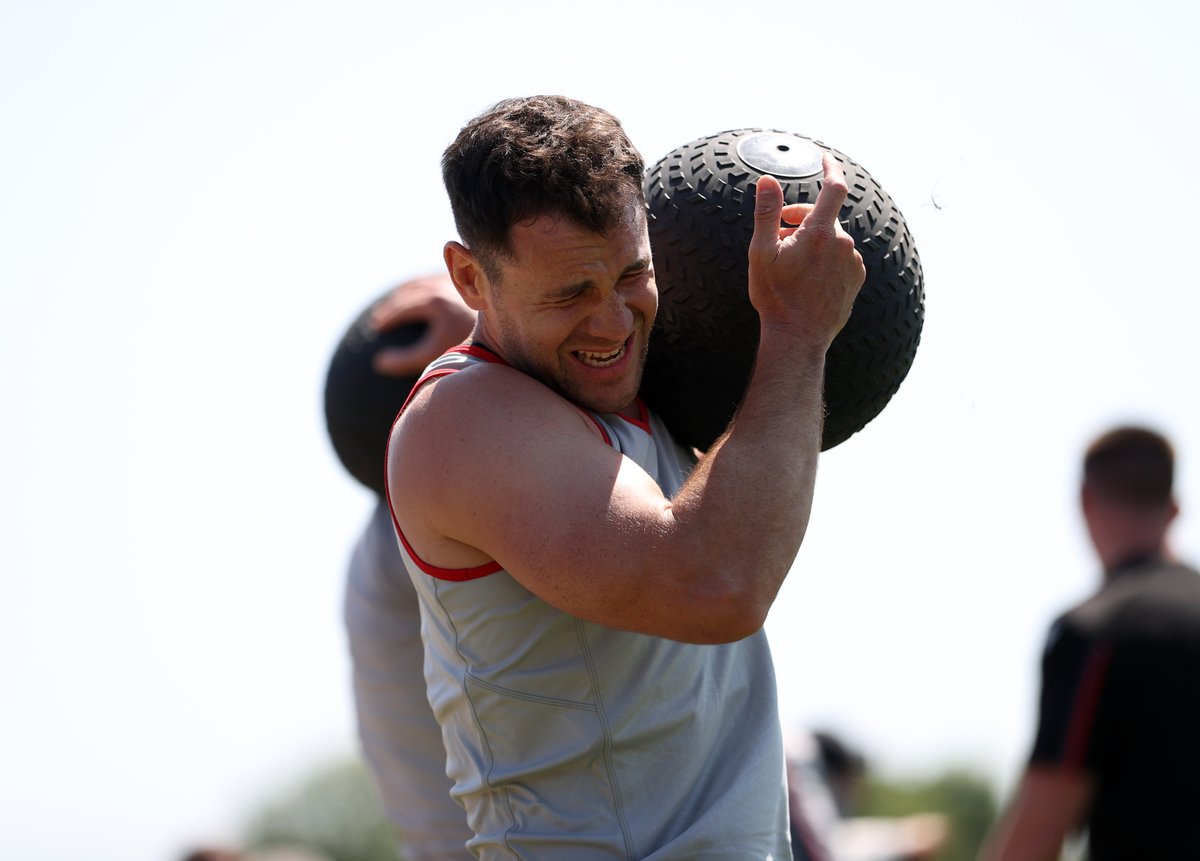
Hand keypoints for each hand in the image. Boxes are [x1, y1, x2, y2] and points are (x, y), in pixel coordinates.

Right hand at [370, 273, 474, 376]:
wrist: (511, 329)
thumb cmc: (474, 346)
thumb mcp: (435, 353)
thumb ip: (406, 359)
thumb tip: (379, 363)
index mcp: (434, 300)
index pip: (403, 306)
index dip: (387, 317)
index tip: (376, 328)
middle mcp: (446, 285)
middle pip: (412, 290)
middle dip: (394, 303)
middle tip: (382, 316)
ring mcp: (461, 282)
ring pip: (429, 282)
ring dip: (411, 291)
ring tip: (402, 304)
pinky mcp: (475, 282)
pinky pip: (447, 283)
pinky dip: (432, 290)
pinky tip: (433, 302)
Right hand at [747, 153, 864, 350]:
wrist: (798, 337)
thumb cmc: (776, 297)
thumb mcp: (761, 253)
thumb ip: (766, 213)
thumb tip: (767, 180)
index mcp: (819, 233)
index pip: (834, 187)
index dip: (830, 168)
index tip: (824, 158)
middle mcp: (842, 244)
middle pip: (824, 216)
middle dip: (802, 218)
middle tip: (779, 233)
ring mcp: (852, 262)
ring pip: (832, 239)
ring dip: (813, 241)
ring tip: (791, 263)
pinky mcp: (856, 278)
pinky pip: (841, 257)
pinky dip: (825, 258)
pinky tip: (808, 276)